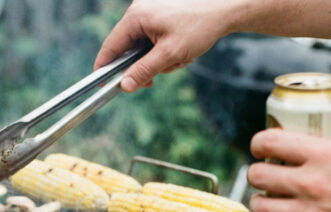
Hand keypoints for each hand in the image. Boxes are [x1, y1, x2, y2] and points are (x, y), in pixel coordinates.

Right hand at [94, 0, 237, 91]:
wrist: (228, 5)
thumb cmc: (201, 25)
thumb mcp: (170, 54)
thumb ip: (144, 71)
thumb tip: (125, 86)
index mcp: (136, 17)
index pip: (110, 47)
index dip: (104, 69)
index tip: (102, 86)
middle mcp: (140, 11)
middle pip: (128, 49)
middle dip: (144, 66)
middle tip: (155, 79)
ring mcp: (151, 10)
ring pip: (143, 46)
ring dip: (159, 59)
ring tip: (179, 59)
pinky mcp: (162, 13)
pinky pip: (154, 38)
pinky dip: (165, 50)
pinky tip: (182, 51)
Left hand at [247, 129, 330, 211]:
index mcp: (325, 155)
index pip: (270, 141)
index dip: (259, 144)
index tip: (261, 149)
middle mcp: (311, 183)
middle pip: (256, 175)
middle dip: (257, 176)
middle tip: (266, 179)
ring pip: (261, 209)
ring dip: (263, 207)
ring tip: (272, 206)